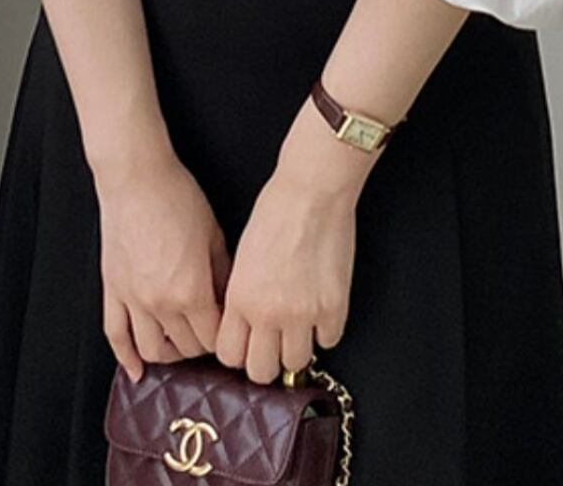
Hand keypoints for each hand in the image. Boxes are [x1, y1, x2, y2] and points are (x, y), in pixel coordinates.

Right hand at [94, 129, 231, 381]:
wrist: (137, 179)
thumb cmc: (177, 198)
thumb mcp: (215, 235)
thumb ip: (223, 275)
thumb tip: (231, 301)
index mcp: (191, 291)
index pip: (212, 338)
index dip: (225, 340)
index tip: (230, 333)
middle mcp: (160, 303)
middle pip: (185, 347)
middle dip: (201, 346)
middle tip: (210, 335)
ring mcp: (132, 300)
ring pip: (150, 350)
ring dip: (168, 355)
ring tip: (181, 345)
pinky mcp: (113, 290)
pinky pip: (115, 335)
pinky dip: (125, 358)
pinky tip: (135, 370)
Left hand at [214, 166, 357, 383]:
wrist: (311, 191)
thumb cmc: (275, 211)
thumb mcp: (243, 257)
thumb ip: (242, 296)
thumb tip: (246, 325)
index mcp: (240, 298)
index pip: (229, 355)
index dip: (240, 353)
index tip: (249, 344)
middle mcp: (268, 312)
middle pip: (261, 371)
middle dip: (267, 361)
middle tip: (274, 344)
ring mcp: (303, 313)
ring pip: (296, 363)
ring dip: (297, 348)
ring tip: (300, 327)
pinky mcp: (333, 306)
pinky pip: (329, 340)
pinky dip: (326, 330)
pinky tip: (322, 309)